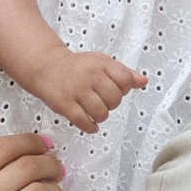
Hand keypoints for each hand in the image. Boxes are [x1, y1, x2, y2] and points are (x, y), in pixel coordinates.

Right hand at [29, 47, 146, 132]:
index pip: (126, 80)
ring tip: (95, 111)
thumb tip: (143, 82)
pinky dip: (90, 126)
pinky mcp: (64, 104)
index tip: (116, 89)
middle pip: (115, 100)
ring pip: (101, 113)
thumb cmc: (77, 67)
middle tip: (103, 101)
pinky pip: (84, 122)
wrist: (47, 67)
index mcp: (101, 63)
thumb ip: (123, 73)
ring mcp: (76, 91)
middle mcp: (89, 76)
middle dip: (112, 104)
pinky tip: (90, 123)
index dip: (124, 89)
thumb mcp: (102, 63)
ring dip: (101, 116)